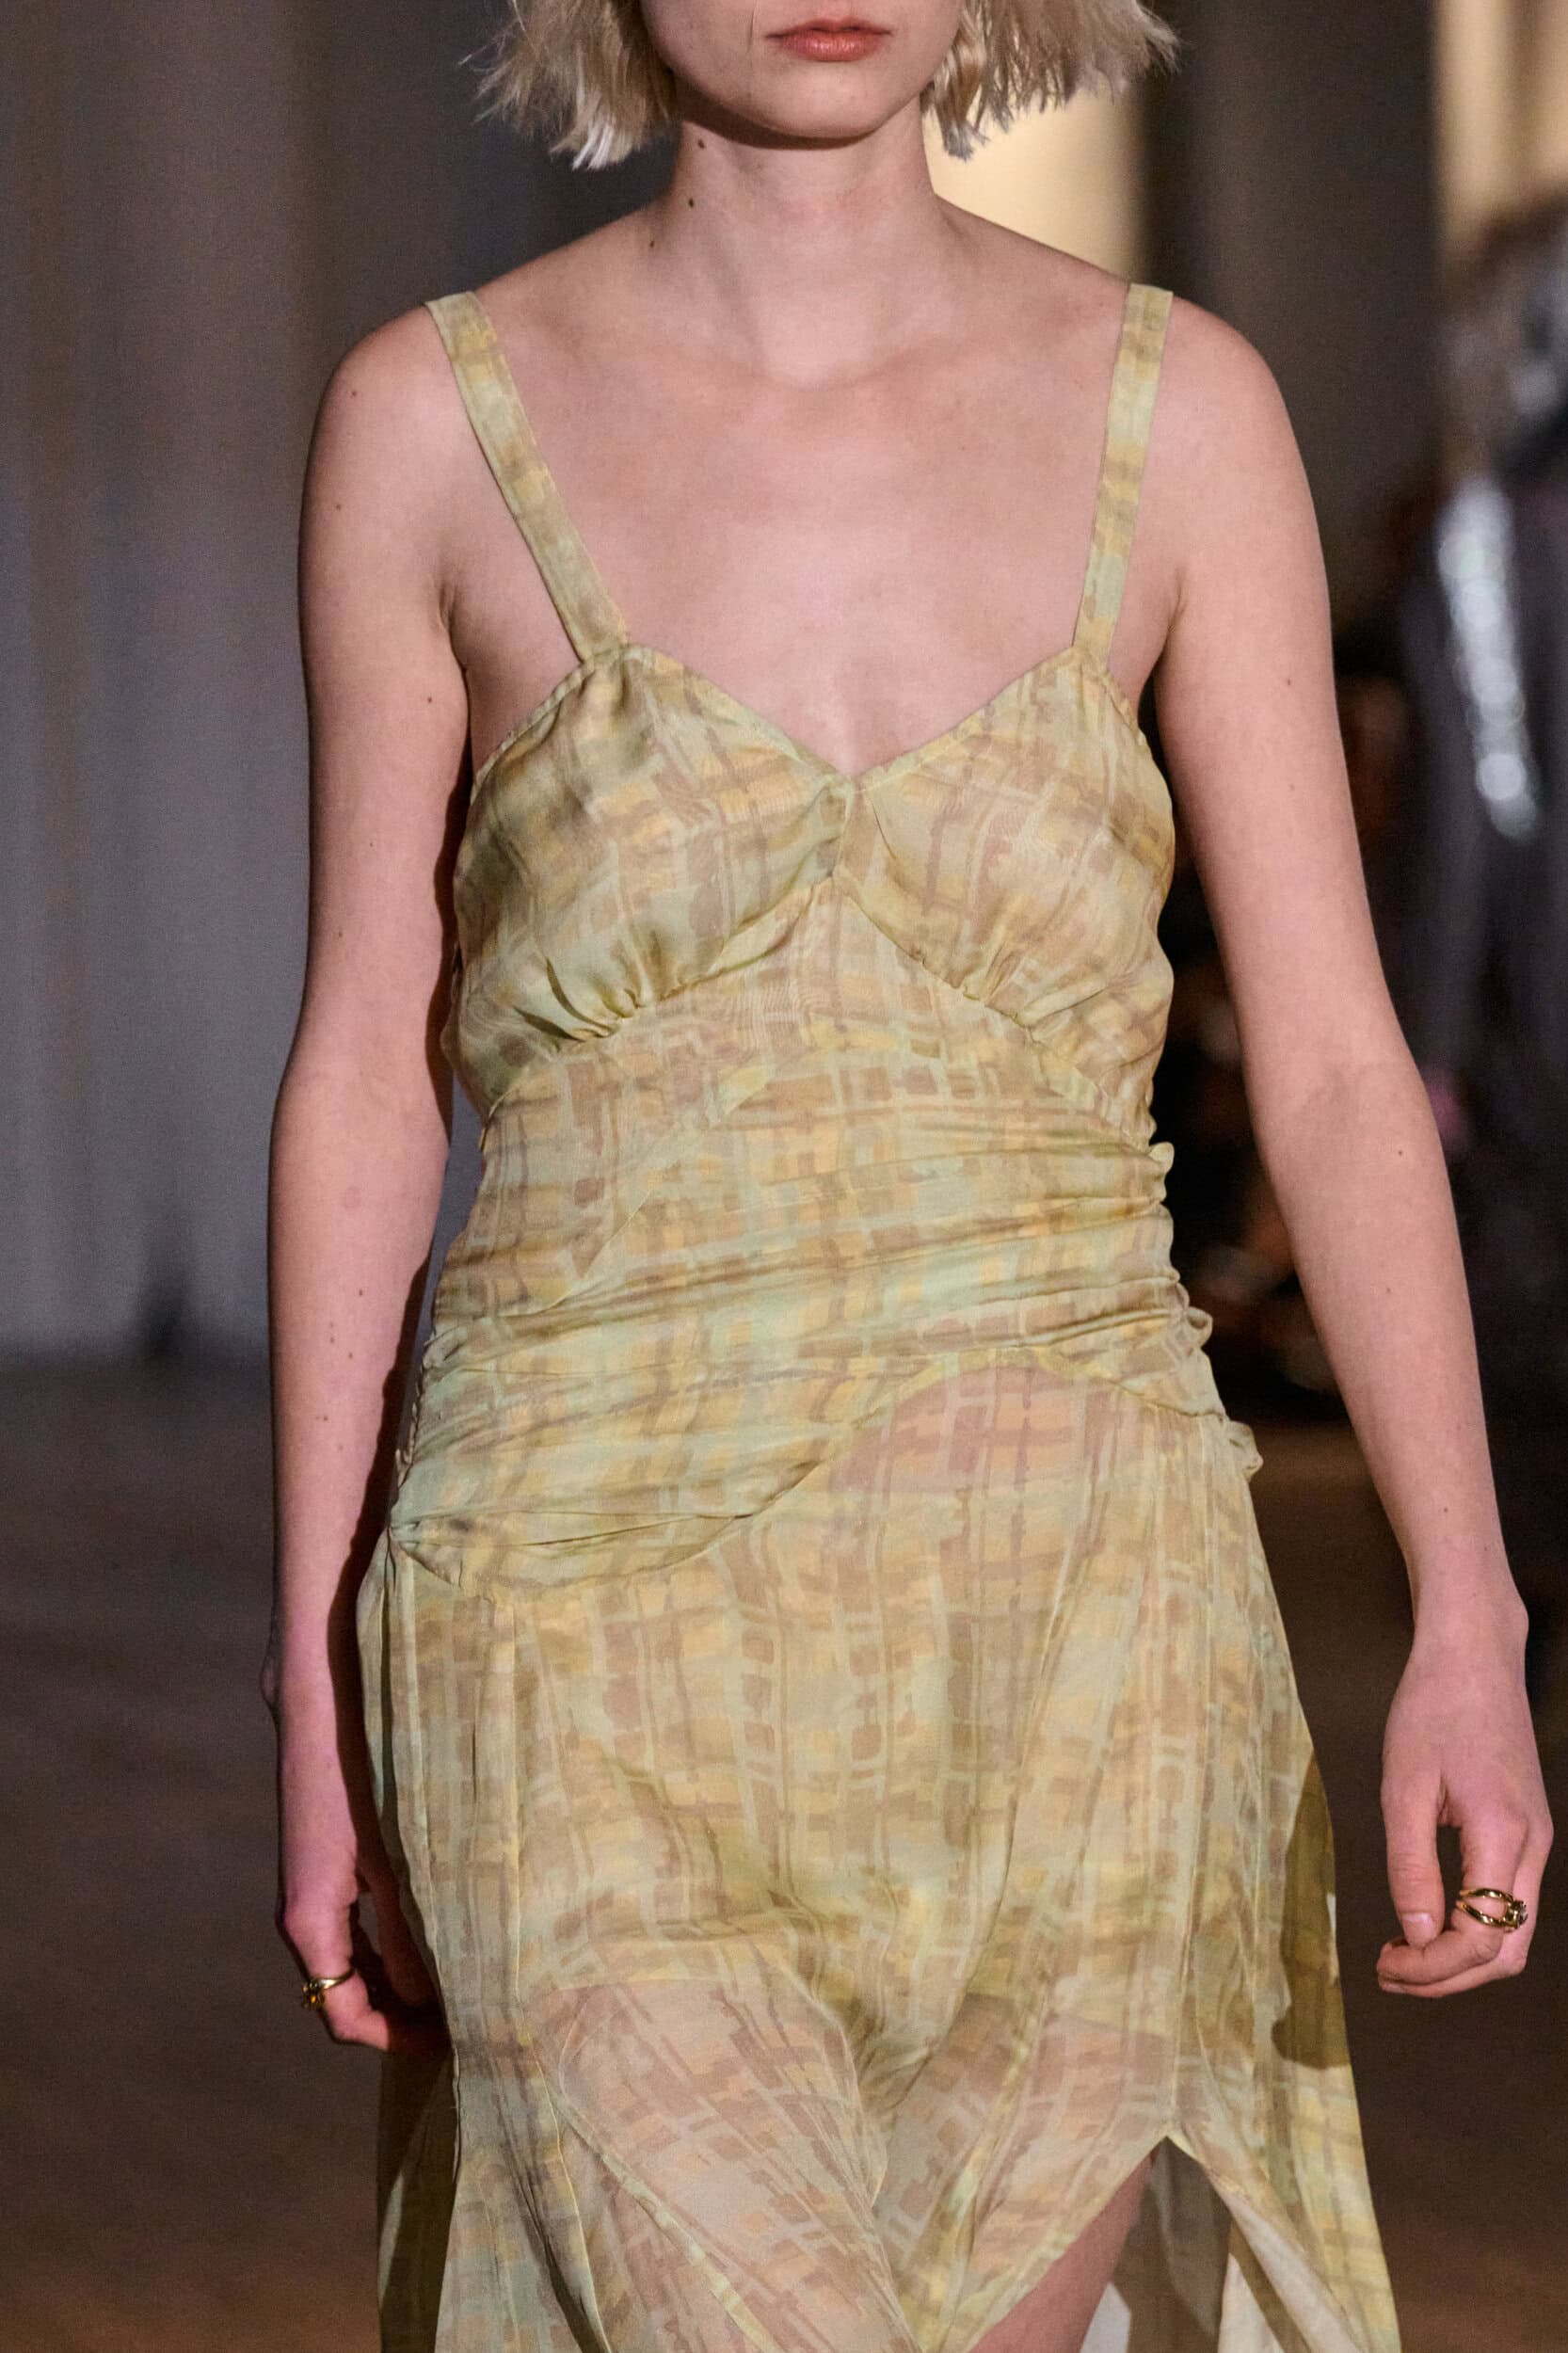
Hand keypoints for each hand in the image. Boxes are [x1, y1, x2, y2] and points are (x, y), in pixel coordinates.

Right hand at [270, 1677, 447, 2053]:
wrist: (326, 1690)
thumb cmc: (366, 1768)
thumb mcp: (398, 1858)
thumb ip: (413, 1933)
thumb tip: (434, 2001)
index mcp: (309, 1921)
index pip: (343, 2015)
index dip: (396, 2039)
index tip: (455, 2044)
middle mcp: (303, 1911)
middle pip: (348, 1991)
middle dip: (405, 2013)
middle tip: (471, 2017)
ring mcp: (314, 1883)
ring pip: (357, 1956)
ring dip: (404, 1975)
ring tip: (467, 1977)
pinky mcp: (330, 1855)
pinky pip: (360, 1921)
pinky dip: (397, 1938)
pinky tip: (445, 1925)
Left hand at [1377, 1603, 1551, 1995]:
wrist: (1474, 1655)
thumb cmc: (1433, 1708)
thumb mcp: (1404, 1786)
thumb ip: (1410, 1866)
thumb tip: (1415, 1936)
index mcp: (1503, 1835)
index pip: (1479, 1939)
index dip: (1432, 1968)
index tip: (1385, 1964)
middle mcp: (1533, 1846)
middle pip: (1507, 1952)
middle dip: (1449, 1977)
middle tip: (1390, 1972)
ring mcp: (1537, 1839)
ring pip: (1515, 1934)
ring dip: (1461, 1959)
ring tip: (1403, 1954)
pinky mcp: (1528, 1831)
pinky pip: (1511, 1903)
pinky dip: (1473, 1928)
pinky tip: (1428, 1921)